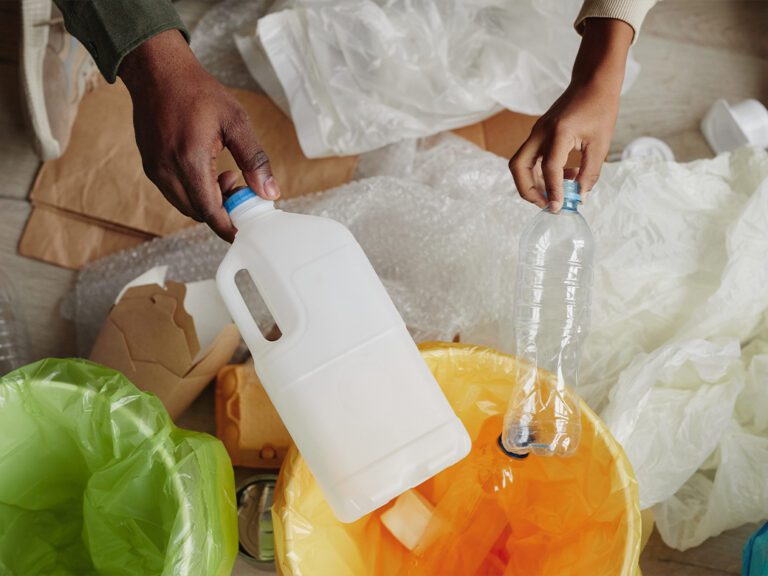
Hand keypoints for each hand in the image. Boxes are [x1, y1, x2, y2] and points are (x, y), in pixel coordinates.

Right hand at [119, 30, 279, 241]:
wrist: (158, 71)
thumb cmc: (198, 91)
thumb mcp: (236, 121)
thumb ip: (254, 161)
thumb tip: (270, 193)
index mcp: (190, 160)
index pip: (210, 211)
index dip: (228, 226)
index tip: (245, 229)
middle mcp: (167, 169)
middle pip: (198, 212)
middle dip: (222, 209)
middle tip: (239, 186)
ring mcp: (155, 169)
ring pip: (185, 205)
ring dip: (207, 200)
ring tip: (224, 173)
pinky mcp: (150, 165)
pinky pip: (174, 192)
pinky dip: (192, 191)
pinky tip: (205, 168)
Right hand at [509, 18, 632, 211]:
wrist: (593, 82)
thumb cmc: (600, 108)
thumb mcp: (601, 143)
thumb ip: (590, 172)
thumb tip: (581, 197)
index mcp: (559, 132)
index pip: (549, 169)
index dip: (553, 191)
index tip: (559, 208)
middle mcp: (541, 132)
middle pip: (518, 167)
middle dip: (527, 190)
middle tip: (545, 204)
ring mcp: (536, 132)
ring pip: (521, 164)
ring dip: (533, 183)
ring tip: (555, 195)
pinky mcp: (539, 134)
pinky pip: (531, 158)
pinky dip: (540, 173)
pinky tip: (562, 178)